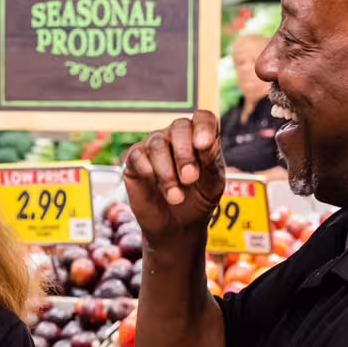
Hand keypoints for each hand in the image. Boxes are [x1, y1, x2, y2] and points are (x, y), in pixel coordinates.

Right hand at [121, 109, 226, 245]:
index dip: (203, 127)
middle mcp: (177, 137)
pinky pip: (137, 155)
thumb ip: (211, 161)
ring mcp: (155, 146)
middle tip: (189, 179)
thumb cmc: (198, 202)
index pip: (203, 118)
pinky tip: (155, 185)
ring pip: (157, 143)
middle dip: (184, 154)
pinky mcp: (135, 160)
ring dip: (167, 173)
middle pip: (179, 126)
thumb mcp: (212, 184)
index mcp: (200, 138)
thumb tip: (206, 142)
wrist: (176, 227)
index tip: (204, 146)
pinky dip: (148, 170)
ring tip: (176, 197)